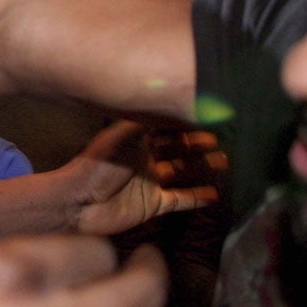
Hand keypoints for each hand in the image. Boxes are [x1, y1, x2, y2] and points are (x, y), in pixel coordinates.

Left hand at [64, 121, 223, 235]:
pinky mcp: (154, 204)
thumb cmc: (99, 163)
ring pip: (183, 172)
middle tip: (222, 140)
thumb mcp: (123, 135)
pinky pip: (181, 199)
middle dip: (198, 144)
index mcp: (136, 139)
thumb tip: (175, 101)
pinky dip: (198, 196)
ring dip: (203, 167)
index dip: (185, 123)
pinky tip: (216, 193)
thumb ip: (150, 120)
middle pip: (178, 149)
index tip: (208, 117)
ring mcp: (151, 182)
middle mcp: (145, 158)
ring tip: (225, 162)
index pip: (166, 128)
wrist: (80, 202)